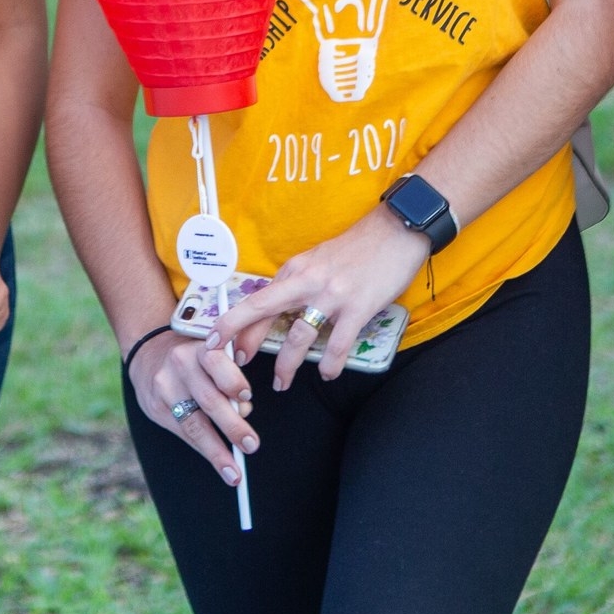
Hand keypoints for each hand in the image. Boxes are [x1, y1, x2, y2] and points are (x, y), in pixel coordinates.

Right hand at [128, 330, 256, 485]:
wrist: (148, 353)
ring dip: (216, 451)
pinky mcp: (154, 408)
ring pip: (193, 424)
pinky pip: (183, 433)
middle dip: (232, 426)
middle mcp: (179, 366)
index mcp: (198, 347)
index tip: (246, 397)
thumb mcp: (211, 353)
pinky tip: (217, 461)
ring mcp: (164, 388)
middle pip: (208, 399)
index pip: (215, 361)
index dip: (232, 380)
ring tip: (233, 472)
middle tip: (251, 445)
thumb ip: (230, 377)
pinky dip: (203, 449)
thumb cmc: (193, 357)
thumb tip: (243, 411)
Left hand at [214, 208, 428, 389]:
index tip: (216, 340)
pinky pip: (338, 344)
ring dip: (287, 364)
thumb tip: (277, 308)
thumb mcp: (318, 260)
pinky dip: (330, 365)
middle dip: (245, 340)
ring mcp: (333, 295)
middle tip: (235, 365)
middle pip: (263, 311)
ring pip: (299, 336)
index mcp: (295, 269)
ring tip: (282, 382)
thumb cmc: (358, 248)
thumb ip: (298, 282)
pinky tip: (327, 374)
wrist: (396, 230)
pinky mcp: (358, 307)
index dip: (234, 321)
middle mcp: (307, 280)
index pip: (256, 298)